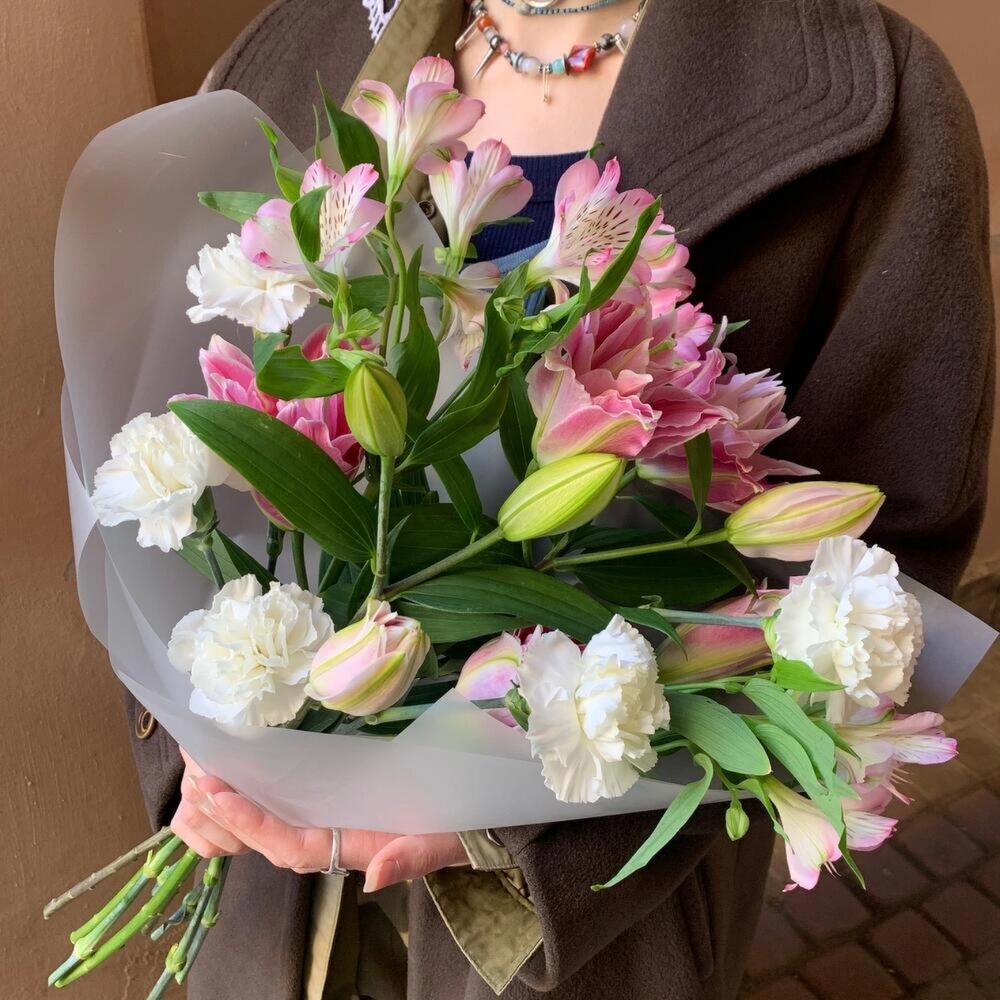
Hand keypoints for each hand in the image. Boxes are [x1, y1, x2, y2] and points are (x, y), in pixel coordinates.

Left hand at [172, 749, 466, 891]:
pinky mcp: (340, 796)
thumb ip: (412, 859)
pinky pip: (292, 800)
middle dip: (233, 813)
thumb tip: (375, 877)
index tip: (224, 798)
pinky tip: (241, 764)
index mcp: (353, 847)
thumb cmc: (461, 827)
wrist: (476, 819)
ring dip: (240, 800)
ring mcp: (336, 817)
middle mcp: (336, 836)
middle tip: (199, 778)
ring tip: (205, 769)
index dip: (256, 825)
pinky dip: (262, 787)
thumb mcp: (443, 842)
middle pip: (272, 834)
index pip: (292, 844)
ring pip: (276, 818)